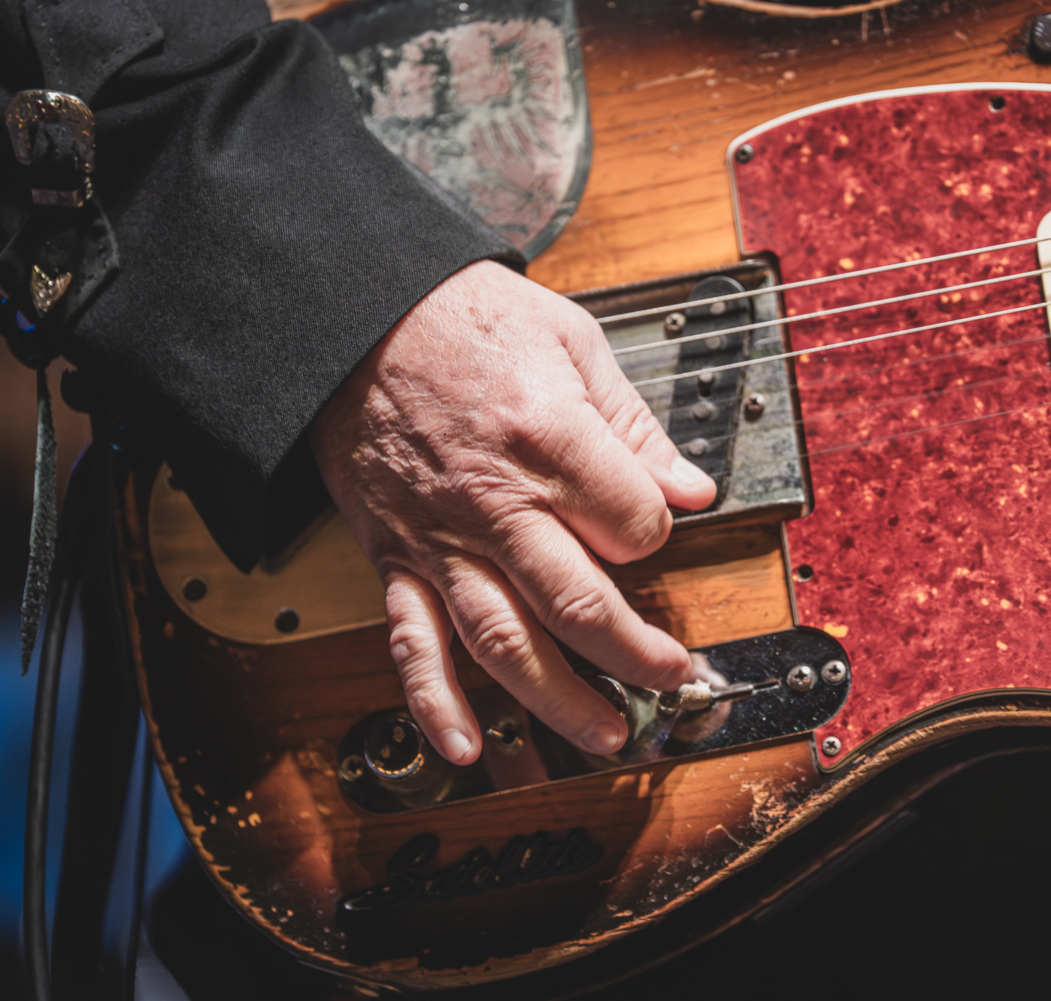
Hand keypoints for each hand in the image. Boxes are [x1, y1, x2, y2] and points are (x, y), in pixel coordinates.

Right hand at [309, 260, 715, 765]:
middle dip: (634, 652)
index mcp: (549, 439)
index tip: (653, 525)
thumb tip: (691, 486)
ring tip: (603, 733)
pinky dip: (434, 702)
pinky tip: (464, 745)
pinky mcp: (396, 556)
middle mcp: (496, 501)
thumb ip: (634, 425)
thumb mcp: (571, 340)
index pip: (635, 524)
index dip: (657, 532)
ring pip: (505, 640)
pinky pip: (412, 641)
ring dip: (556, 699)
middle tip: (669, 675)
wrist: (352, 313)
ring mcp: (442, 538)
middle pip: (579, 601)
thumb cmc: (461, 317)